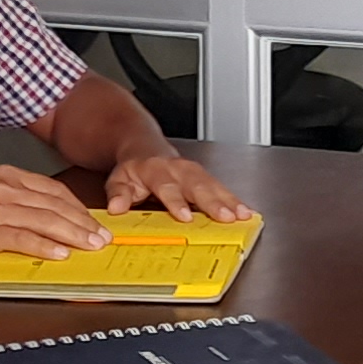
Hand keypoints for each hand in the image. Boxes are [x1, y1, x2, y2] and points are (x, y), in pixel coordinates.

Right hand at [0, 165, 112, 261]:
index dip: (79, 208)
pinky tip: (61, 253)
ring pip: (45, 220)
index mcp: (6, 176)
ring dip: (73, 235)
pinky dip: (45, 246)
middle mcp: (3, 187)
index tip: (96, 222)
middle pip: (55, 205)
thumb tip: (51, 223)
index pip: (54, 190)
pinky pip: (22, 238)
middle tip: (103, 237)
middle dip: (83, 223)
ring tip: (91, 246)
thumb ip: (17, 204)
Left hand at [100, 153, 252, 223]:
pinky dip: (234, 200)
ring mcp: (195, 172)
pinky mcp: (205, 177)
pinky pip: (221, 188)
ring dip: (229, 200)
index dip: (176, 201)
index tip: (185, 216)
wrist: (144, 146)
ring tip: (243, 215)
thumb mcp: (118, 179)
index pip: (167, 186)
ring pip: (214, 185)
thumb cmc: (134, 169)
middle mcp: (179, 169)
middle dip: (213, 201)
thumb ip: (118, 193)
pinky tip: (246, 211)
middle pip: (198, 185)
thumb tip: (117, 207)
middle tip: (225, 216)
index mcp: (156, 169)